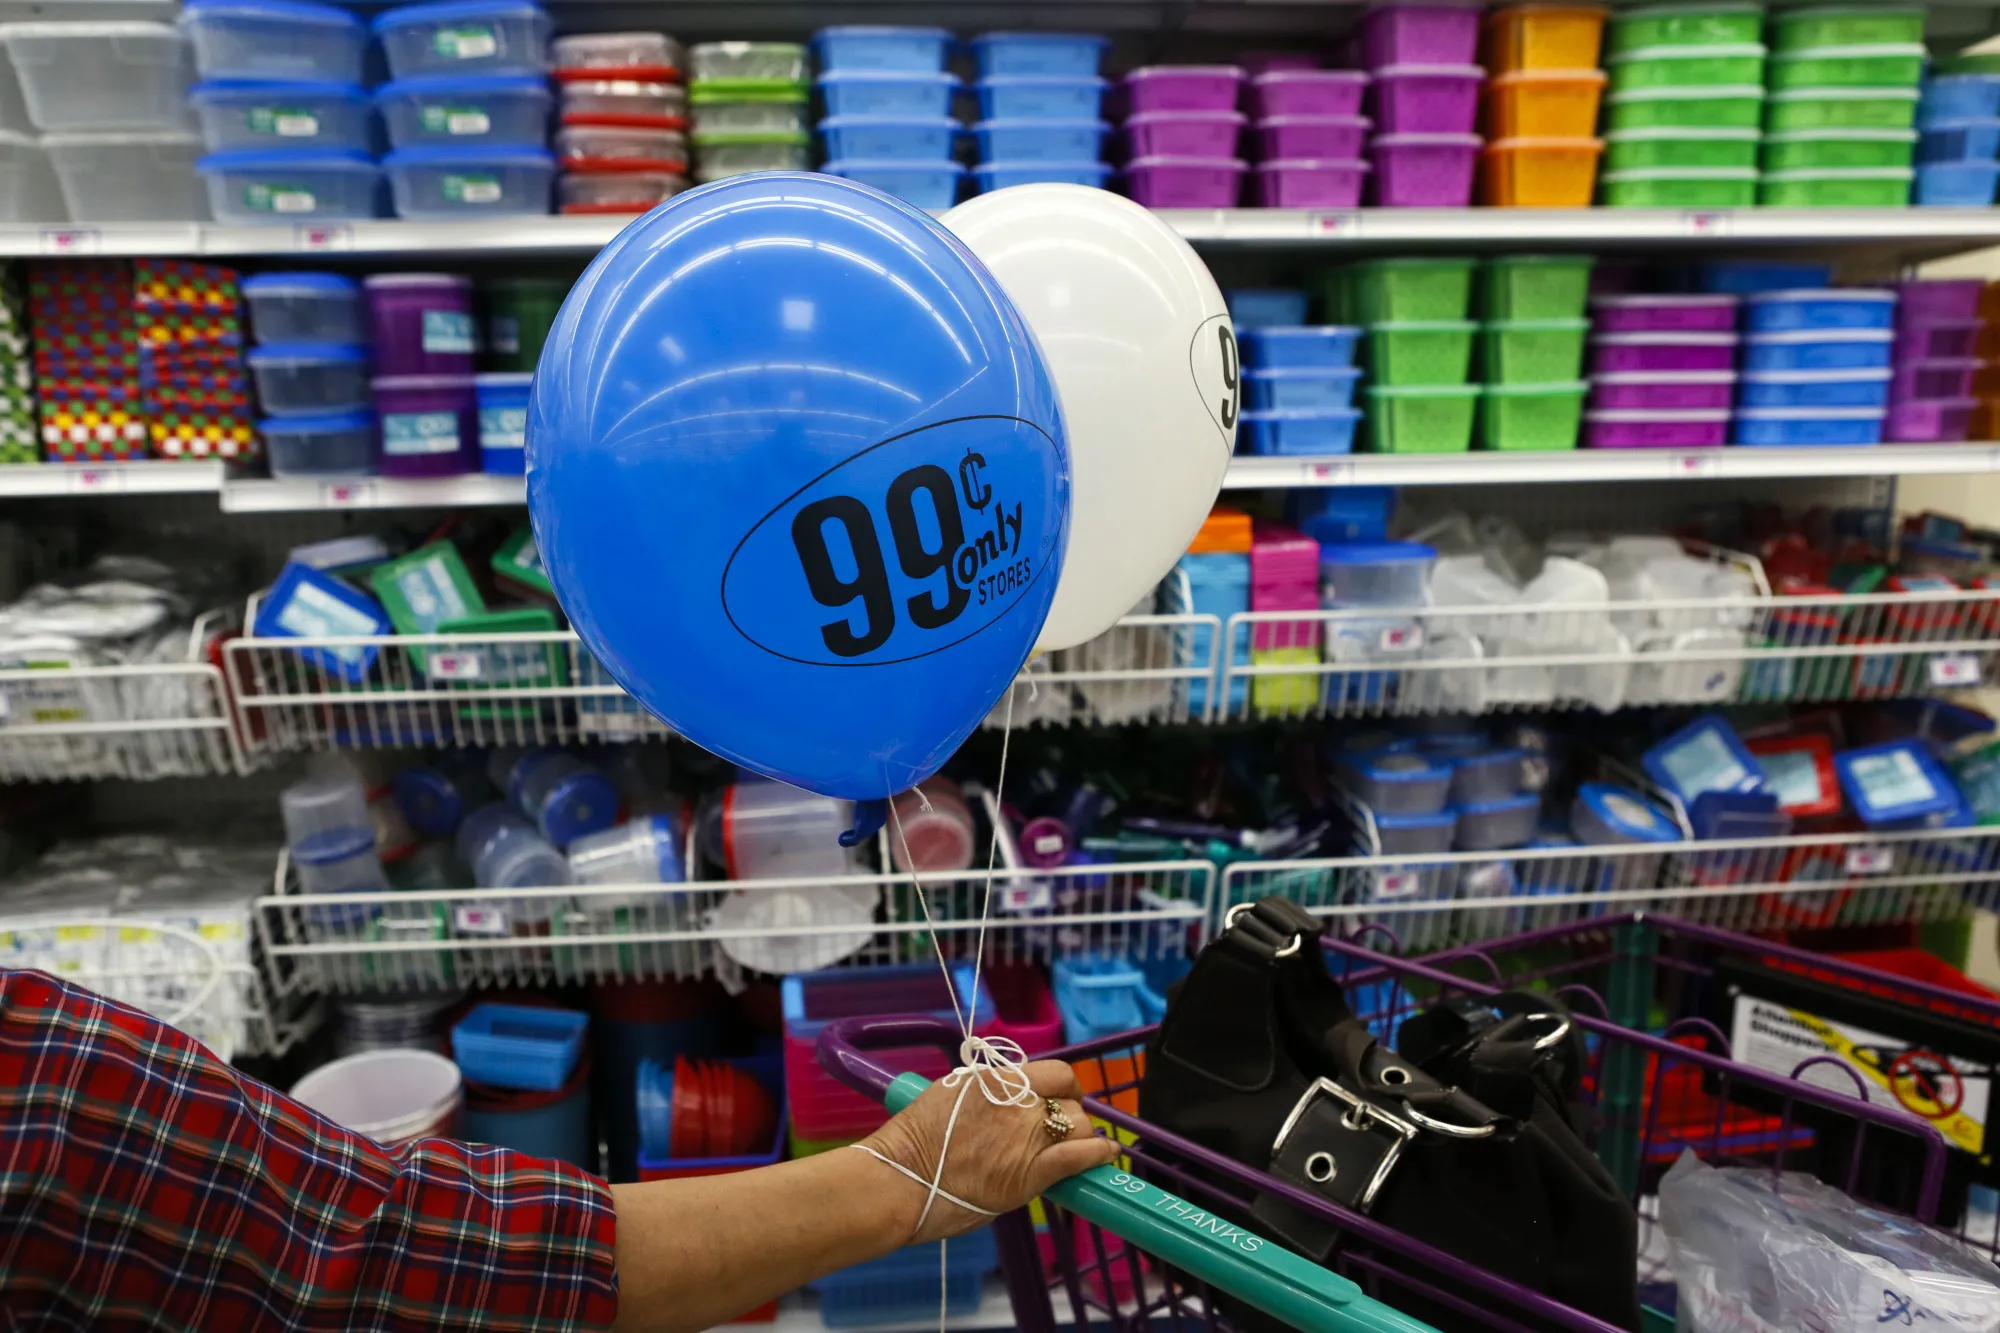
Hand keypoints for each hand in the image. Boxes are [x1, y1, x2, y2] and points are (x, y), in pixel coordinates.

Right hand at [858, 1059, 1119, 1244]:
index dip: (1065, 1088)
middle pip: (1071, 1103)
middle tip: (1058, 1133)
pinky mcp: (1032, 1173)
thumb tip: (1005, 1098)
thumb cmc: (914, 1140)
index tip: (1060, 1100)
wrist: (901, 1178)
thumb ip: (987, 1093)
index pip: (1057, 1073)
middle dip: (1070, 1116)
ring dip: (1081, 1138)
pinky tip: (1106, 1156)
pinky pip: (1081, 1157)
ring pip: (1080, 1128)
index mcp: (999, 1079)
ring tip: (1077, 1150)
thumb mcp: (951, 1094)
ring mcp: (1028, 1138)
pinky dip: (1099, 1155)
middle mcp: (1021, 1103)